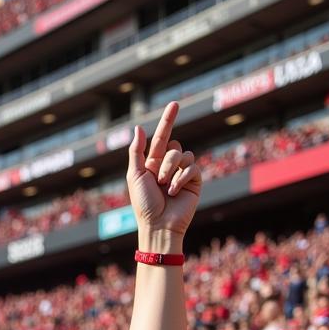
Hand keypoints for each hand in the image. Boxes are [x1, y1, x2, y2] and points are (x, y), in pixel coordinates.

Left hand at [127, 102, 201, 248]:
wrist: (159, 226)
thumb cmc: (144, 204)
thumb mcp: (135, 176)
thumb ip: (136, 152)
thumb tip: (139, 128)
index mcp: (153, 164)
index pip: (162, 137)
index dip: (168, 120)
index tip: (175, 103)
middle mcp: (168, 166)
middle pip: (173, 145)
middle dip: (165, 161)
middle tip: (158, 180)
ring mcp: (182, 174)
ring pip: (183, 155)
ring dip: (172, 170)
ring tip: (166, 188)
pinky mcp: (194, 182)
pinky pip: (192, 168)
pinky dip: (182, 178)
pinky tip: (175, 192)